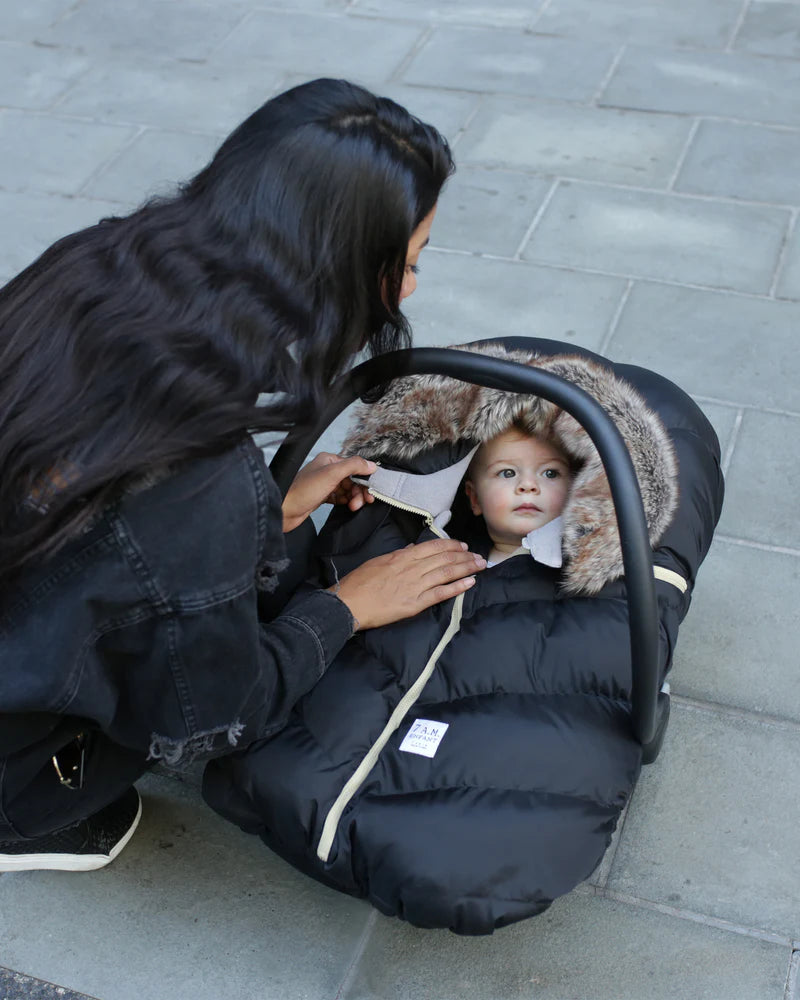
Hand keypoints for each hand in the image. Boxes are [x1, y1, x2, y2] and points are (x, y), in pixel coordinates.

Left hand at [282, 452, 376, 532]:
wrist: (285, 510)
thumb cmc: (303, 491)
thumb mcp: (331, 474)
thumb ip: (353, 466)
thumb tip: (371, 465)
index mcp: (329, 460)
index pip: (354, 466)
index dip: (364, 478)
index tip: (371, 490)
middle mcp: (327, 470)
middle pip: (353, 479)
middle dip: (359, 491)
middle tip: (363, 502)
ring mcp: (325, 484)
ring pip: (348, 490)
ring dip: (354, 498)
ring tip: (354, 506)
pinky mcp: (322, 497)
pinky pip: (340, 498)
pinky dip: (346, 502)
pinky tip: (347, 506)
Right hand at [331, 538, 485, 629]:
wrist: (349, 604)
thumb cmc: (359, 582)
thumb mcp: (378, 561)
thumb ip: (398, 555)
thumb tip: (412, 548)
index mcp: (402, 556)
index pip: (433, 546)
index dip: (451, 545)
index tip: (463, 545)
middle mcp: (412, 568)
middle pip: (444, 558)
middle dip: (465, 556)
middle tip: (478, 556)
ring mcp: (415, 586)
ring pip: (447, 573)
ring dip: (466, 568)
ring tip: (480, 566)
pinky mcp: (415, 604)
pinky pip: (441, 593)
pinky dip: (457, 587)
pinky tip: (470, 583)